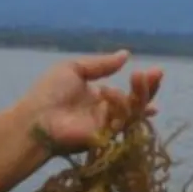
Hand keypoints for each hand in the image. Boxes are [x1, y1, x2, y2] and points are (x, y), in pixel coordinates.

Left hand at [21, 49, 163, 156]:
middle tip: (157, 73)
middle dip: (148, 89)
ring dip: (141, 94)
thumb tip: (126, 55)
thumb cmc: (49, 93)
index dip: (142, 86)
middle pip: (136, 103)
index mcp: (97, 97)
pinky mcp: (106, 136)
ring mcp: (107, 126)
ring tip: (140, 76)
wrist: (36, 118)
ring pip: (135, 112)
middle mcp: (105, 113)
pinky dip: (121, 105)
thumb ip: (101, 64)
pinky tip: (110, 93)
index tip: (155, 73)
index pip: (126, 93)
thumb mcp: (74, 69)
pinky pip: (123, 121)